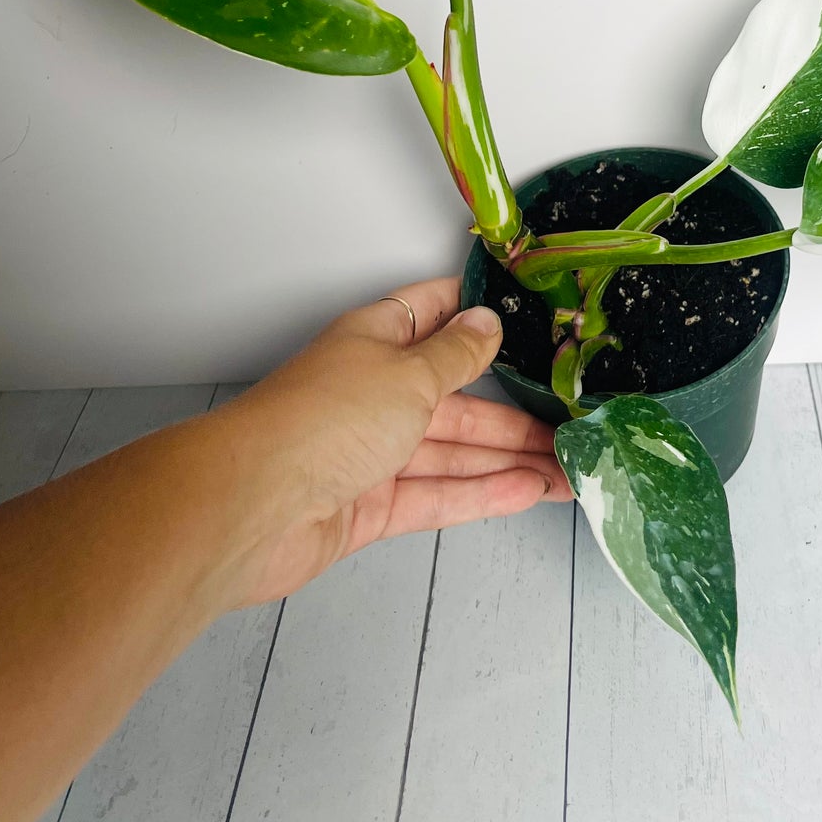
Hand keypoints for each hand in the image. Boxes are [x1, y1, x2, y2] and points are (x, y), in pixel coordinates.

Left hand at [207, 275, 571, 606]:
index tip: (529, 320)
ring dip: (507, 460)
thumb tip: (486, 322)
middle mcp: (374, 391)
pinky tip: (525, 493)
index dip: (478, 314)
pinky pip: (435, 494)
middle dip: (512, 413)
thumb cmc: (323, 419)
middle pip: (455, 397)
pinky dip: (480, 493)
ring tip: (565, 471)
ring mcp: (370, 451)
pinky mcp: (368, 505)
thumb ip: (457, 355)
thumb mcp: (409, 374)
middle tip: (570, 426)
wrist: (251, 507)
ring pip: (451, 451)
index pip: (435, 314)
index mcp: (376, 340)